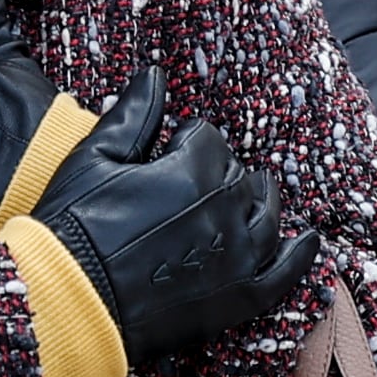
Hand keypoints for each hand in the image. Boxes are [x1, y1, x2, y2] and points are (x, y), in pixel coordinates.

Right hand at [33, 68, 319, 361]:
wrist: (67, 302)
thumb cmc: (73, 228)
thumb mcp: (94, 158)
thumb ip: (133, 114)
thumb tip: (155, 74)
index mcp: (191, 172)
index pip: (207, 140)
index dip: (186, 143)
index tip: (167, 153)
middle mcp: (224, 211)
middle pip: (239, 176)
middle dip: (220, 171)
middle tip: (198, 180)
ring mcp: (237, 257)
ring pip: (267, 216)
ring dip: (263, 200)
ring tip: (260, 192)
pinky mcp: (238, 298)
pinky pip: (283, 273)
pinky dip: (300, 255)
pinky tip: (309, 240)